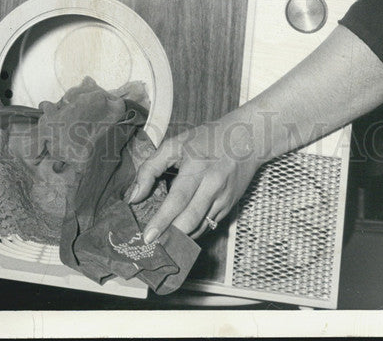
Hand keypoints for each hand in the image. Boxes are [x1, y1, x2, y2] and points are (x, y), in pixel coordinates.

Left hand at [125, 118, 261, 241]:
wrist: (248, 138)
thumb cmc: (209, 138)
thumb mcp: (176, 144)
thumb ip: (151, 168)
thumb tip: (135, 196)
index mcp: (197, 167)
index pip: (177, 200)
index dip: (162, 220)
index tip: (148, 236)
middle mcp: (212, 185)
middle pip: (190, 219)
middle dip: (170, 236)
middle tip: (153, 245)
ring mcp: (223, 198)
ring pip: (200, 227)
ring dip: (181, 238)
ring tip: (163, 244)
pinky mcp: (229, 206)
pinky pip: (209, 226)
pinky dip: (193, 232)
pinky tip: (181, 233)